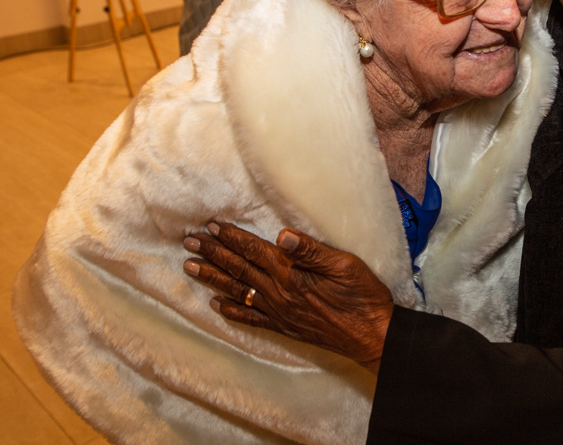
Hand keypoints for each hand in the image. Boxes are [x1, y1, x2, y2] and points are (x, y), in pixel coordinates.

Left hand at [183, 223, 394, 374]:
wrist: (372, 335)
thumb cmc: (362, 295)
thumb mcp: (344, 264)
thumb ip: (311, 250)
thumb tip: (282, 235)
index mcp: (292, 275)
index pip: (254, 251)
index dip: (232, 238)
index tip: (211, 226)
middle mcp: (280, 294)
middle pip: (239, 269)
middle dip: (213, 253)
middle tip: (189, 242)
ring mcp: (280, 313)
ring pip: (238, 291)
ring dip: (214, 278)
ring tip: (191, 266)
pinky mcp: (285, 326)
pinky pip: (251, 318)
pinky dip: (232, 310)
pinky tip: (216, 304)